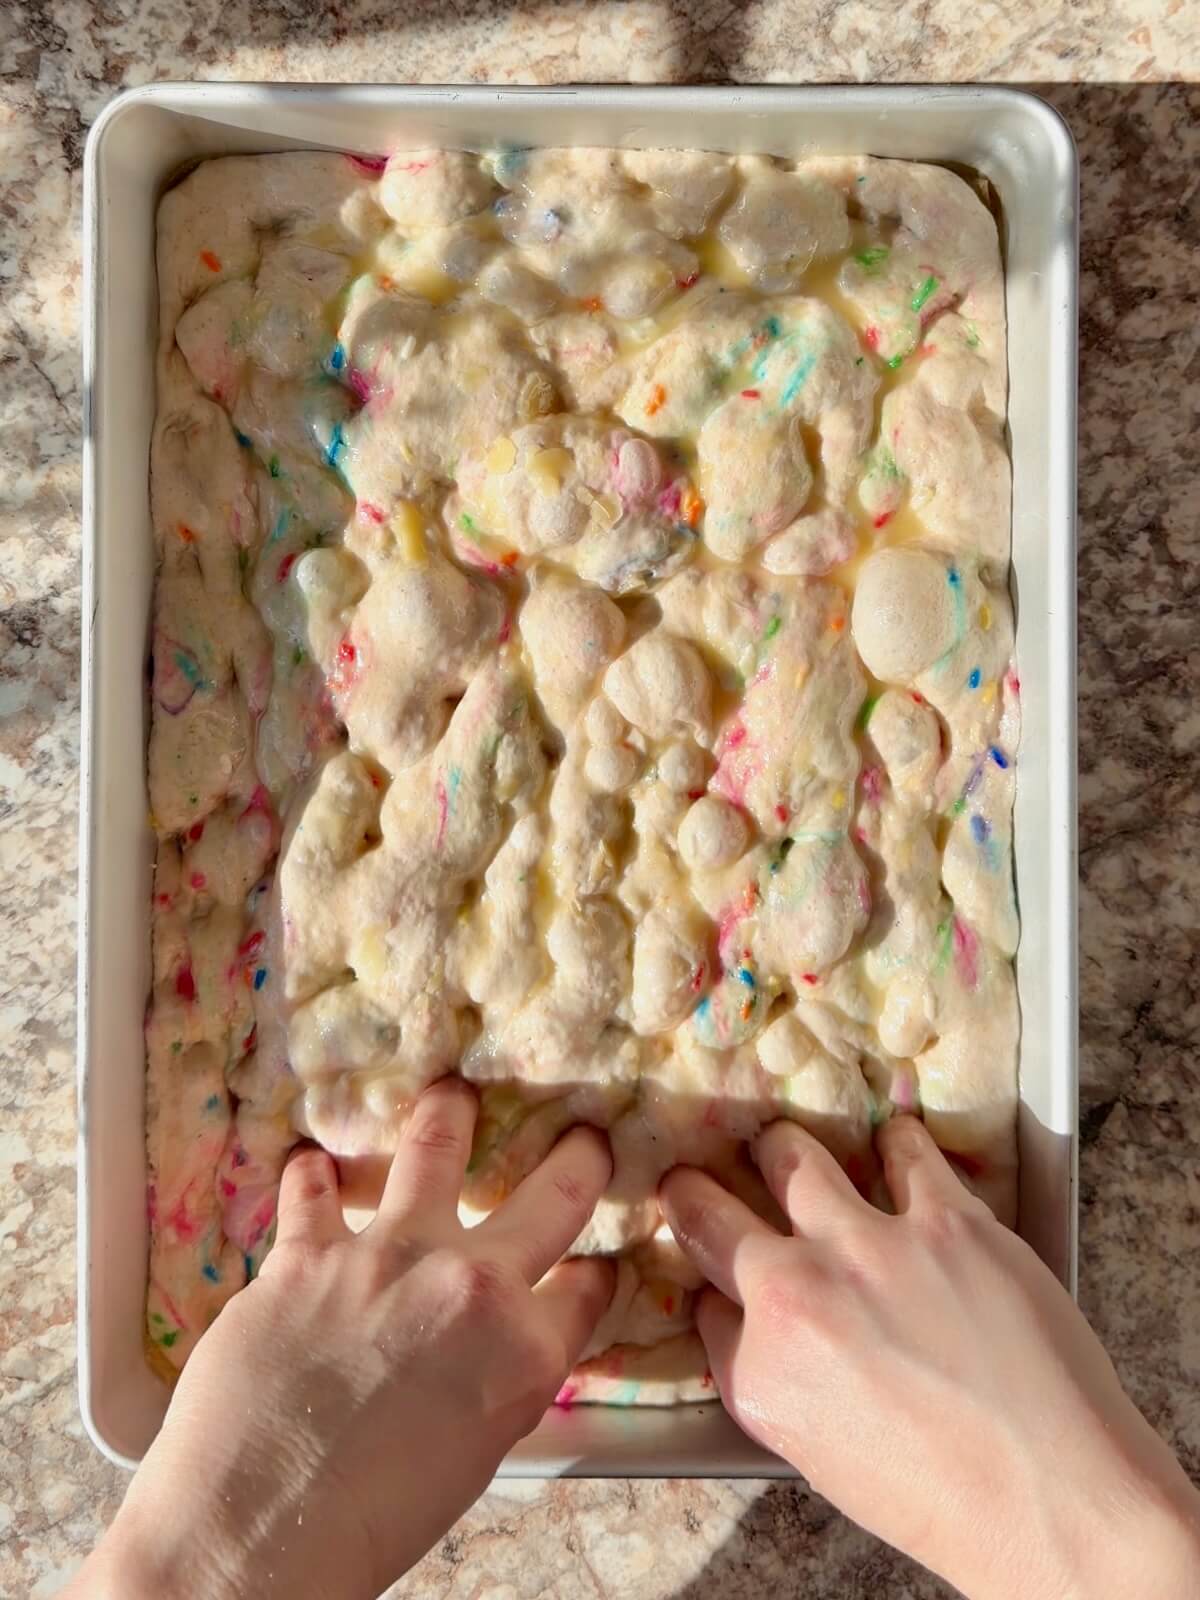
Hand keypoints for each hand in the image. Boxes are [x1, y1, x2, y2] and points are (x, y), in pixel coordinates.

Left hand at [75, 1078, 613, 1599]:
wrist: (255, 1533)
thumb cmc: (370, 1521)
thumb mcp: (477, 1454)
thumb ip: (499, 1378)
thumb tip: (497, 1342)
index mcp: (522, 1351)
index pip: (586, 1289)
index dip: (597, 1272)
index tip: (598, 1261)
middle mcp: (468, 1284)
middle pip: (552, 1198)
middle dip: (579, 1160)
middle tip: (585, 1136)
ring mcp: (384, 1255)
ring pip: (434, 1147)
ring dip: (448, 1115)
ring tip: (452, 1095)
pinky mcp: (305, 1251)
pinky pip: (313, 1191)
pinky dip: (313, 1178)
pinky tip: (311, 1165)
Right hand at [661, 1115, 1199, 1599]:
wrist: (1053, 1496)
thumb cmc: (938, 1497)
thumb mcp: (812, 1452)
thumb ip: (765, 1375)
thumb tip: (747, 1319)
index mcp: (761, 1369)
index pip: (707, 1300)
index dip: (717, 1284)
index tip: (724, 1271)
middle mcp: (797, 1295)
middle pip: (710, 1213)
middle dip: (692, 1192)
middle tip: (695, 1180)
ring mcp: (870, 1247)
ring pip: (792, 1154)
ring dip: (783, 1149)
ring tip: (786, 1145)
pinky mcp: (946, 1220)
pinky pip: (903, 1149)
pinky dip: (895, 1145)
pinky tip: (895, 1147)